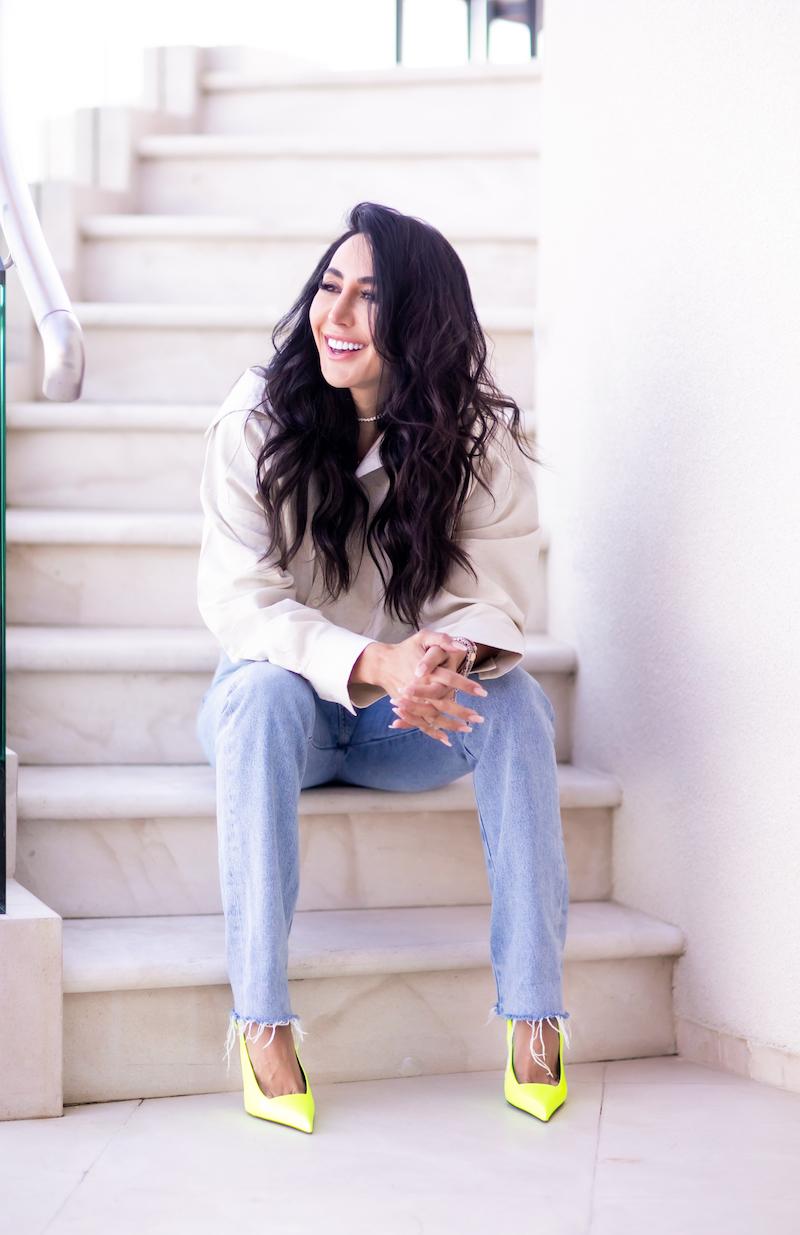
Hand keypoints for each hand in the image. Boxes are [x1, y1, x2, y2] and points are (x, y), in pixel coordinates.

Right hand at [382, 630, 487, 746]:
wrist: (383, 663)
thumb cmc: (407, 649)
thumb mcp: (423, 637)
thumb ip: (442, 640)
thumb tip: (461, 647)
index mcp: (426, 671)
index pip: (448, 679)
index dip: (465, 685)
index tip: (483, 692)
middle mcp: (419, 687)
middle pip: (442, 702)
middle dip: (461, 711)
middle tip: (479, 718)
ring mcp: (412, 700)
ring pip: (433, 715)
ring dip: (450, 724)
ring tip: (467, 729)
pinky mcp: (407, 708)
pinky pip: (421, 723)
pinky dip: (433, 732)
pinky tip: (446, 740)